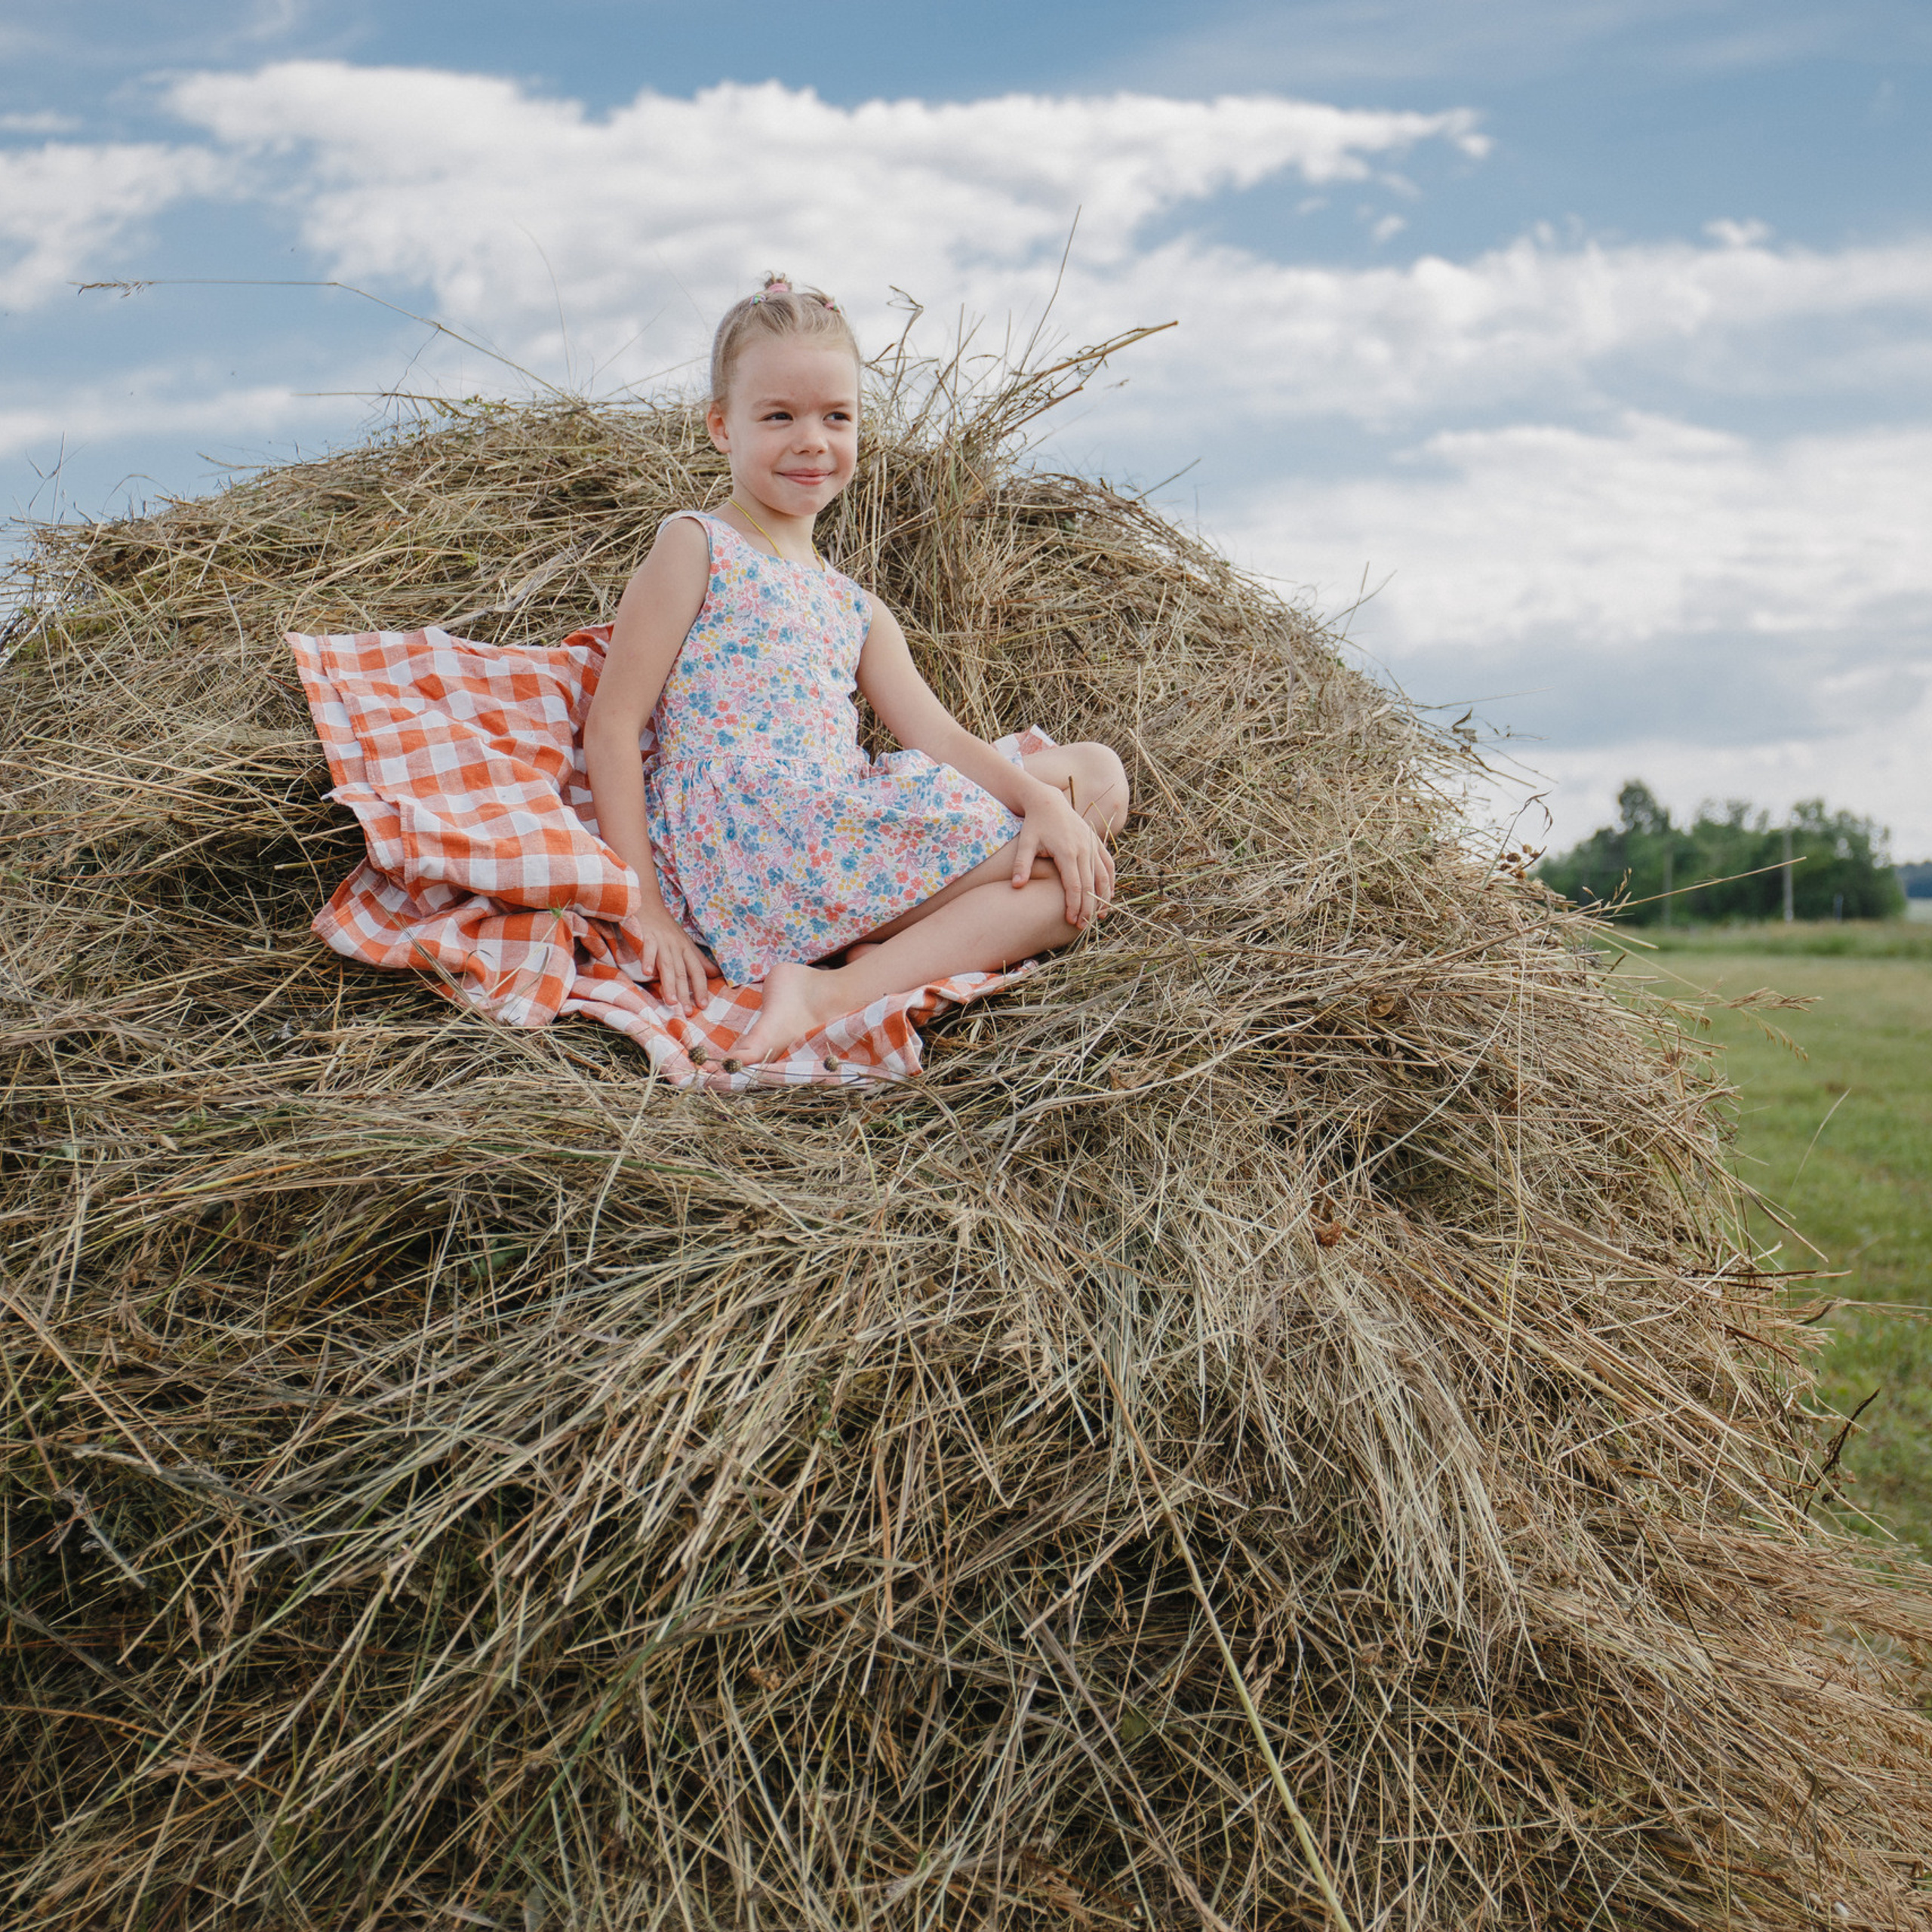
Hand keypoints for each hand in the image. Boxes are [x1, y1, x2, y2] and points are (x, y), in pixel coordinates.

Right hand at [633, 906, 712, 1011]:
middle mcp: (676, 946)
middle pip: (682, 972)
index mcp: (686, 949)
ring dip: (669, 983)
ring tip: (672, 1001)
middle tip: (687, 1012)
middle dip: (685, 993)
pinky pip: (647, 948)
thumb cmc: (666, 927)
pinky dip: (647, 959)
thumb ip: (698, 960)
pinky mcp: (646, 935)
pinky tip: (647, 973)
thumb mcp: (685, 943)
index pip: (697, 971)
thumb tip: (716, 974)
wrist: (647, 902)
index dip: (701, 988)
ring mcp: (662, 941)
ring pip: (667, 965)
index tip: (703, 1006)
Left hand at [1011, 783, 1116, 929]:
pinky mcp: (1096, 842)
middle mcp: (1084, 848)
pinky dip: (1110, 880)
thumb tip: (1016, 885)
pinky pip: (1108, 864)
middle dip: (1088, 907)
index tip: (1071, 921)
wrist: (1048, 801)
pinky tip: (1109, 895)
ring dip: (1103, 897)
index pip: (1074, 885)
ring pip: (1103, 876)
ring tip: (1100, 916)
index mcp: (1067, 851)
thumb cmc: (1034, 824)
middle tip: (1083, 926)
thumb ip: (1021, 864)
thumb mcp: (1025, 842)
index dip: (1074, 904)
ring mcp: (1092, 845)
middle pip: (1090, 884)